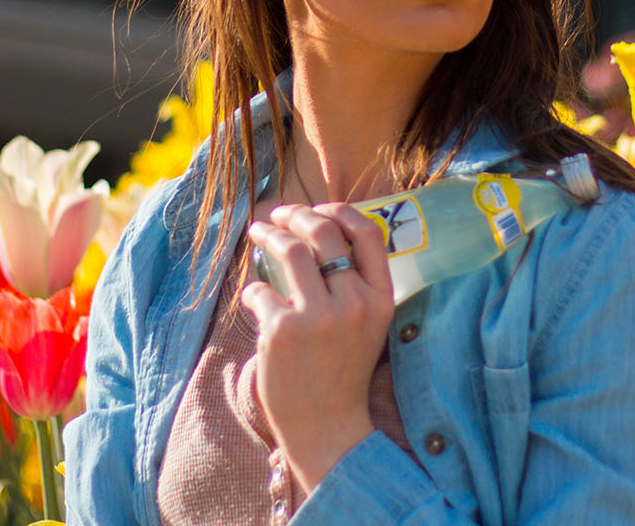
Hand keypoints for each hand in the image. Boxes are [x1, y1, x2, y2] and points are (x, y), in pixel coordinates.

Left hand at [241, 202, 394, 490]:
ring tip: (257, 232)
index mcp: (380, 298)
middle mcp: (354, 302)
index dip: (340, 210)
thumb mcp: (366, 324)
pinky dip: (253, 290)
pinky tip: (254, 297)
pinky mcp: (283, 331)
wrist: (327, 427)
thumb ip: (353, 283)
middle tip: (278, 214)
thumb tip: (319, 228)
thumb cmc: (342, 371)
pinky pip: (260, 291)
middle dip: (296, 214)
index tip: (318, 208)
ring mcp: (318, 316)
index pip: (367, 233)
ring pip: (290, 250)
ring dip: (269, 234)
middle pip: (324, 232)